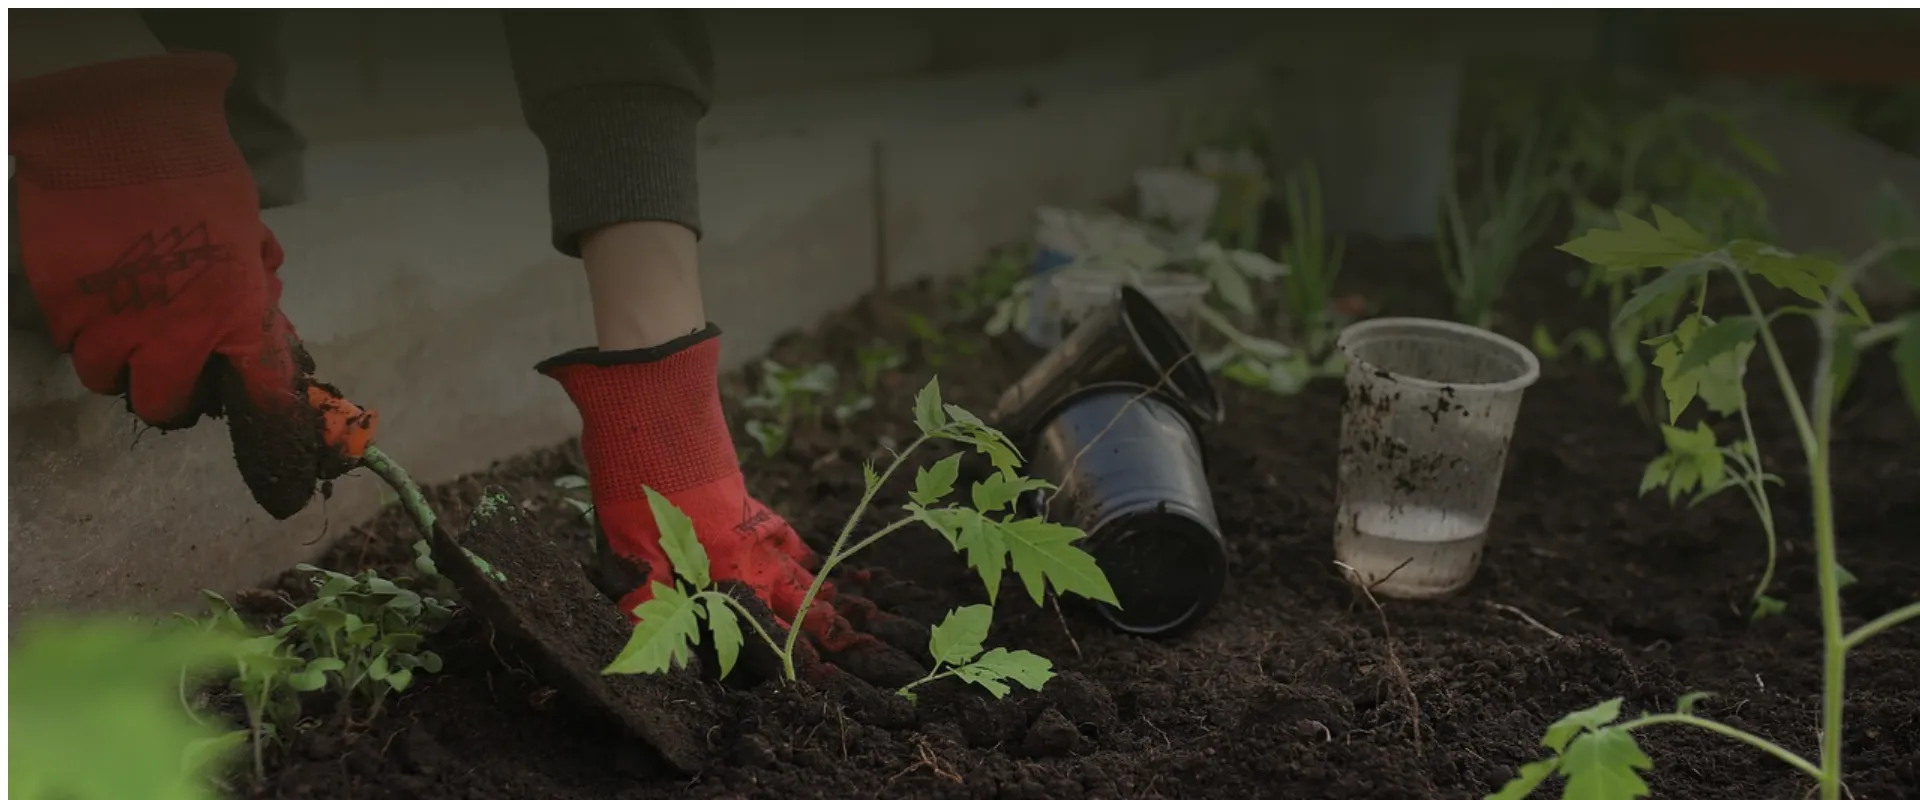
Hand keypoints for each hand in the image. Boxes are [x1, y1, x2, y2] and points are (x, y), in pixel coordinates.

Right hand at [12, 53, 373, 517]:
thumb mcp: (247, 239)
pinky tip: (103, 291)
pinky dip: (88, 332)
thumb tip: (259, 339)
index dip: (274, 440)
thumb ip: (250, 299)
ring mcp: (111, 322)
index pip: (263, 399)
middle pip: (167, 410)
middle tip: (180, 364)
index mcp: (236, 312)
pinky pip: (74, 345)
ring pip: (110, 381)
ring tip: (135, 316)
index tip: (284, 486)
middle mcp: (174, 332)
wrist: (114, 128)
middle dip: (176, 396)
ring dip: (124, 363)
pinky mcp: (61, 306)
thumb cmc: (195, 175)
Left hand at [540, 327, 925, 687]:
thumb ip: (646, 597)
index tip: (811, 670)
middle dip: (815, 622)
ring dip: (810, 585)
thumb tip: (648, 649)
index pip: (760, 622)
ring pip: (788, 559)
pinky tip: (798, 549)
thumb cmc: (636, 473)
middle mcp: (742, 545)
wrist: (654, 398)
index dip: (784, 648)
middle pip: (788, 592)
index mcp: (720, 565)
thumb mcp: (627, 543)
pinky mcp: (737, 492)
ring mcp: (744, 516)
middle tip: (844, 642)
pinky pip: (777, 527)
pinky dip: (792, 544)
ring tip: (835, 604)